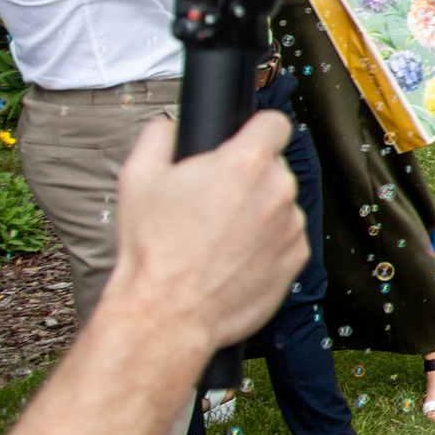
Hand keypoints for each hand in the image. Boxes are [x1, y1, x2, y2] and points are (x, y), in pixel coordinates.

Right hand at [100, 115, 306, 361]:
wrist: (168, 311)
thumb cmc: (154, 248)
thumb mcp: (137, 177)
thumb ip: (158, 136)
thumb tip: (170, 125)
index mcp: (246, 163)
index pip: (274, 123)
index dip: (256, 129)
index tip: (245, 140)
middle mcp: (278, 190)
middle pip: (273, 167)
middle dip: (247, 177)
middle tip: (212, 199)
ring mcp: (292, 226)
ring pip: (279, 204)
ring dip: (257, 212)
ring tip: (218, 236)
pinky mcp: (297, 258)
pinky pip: (285, 238)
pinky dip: (265, 244)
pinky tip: (233, 257)